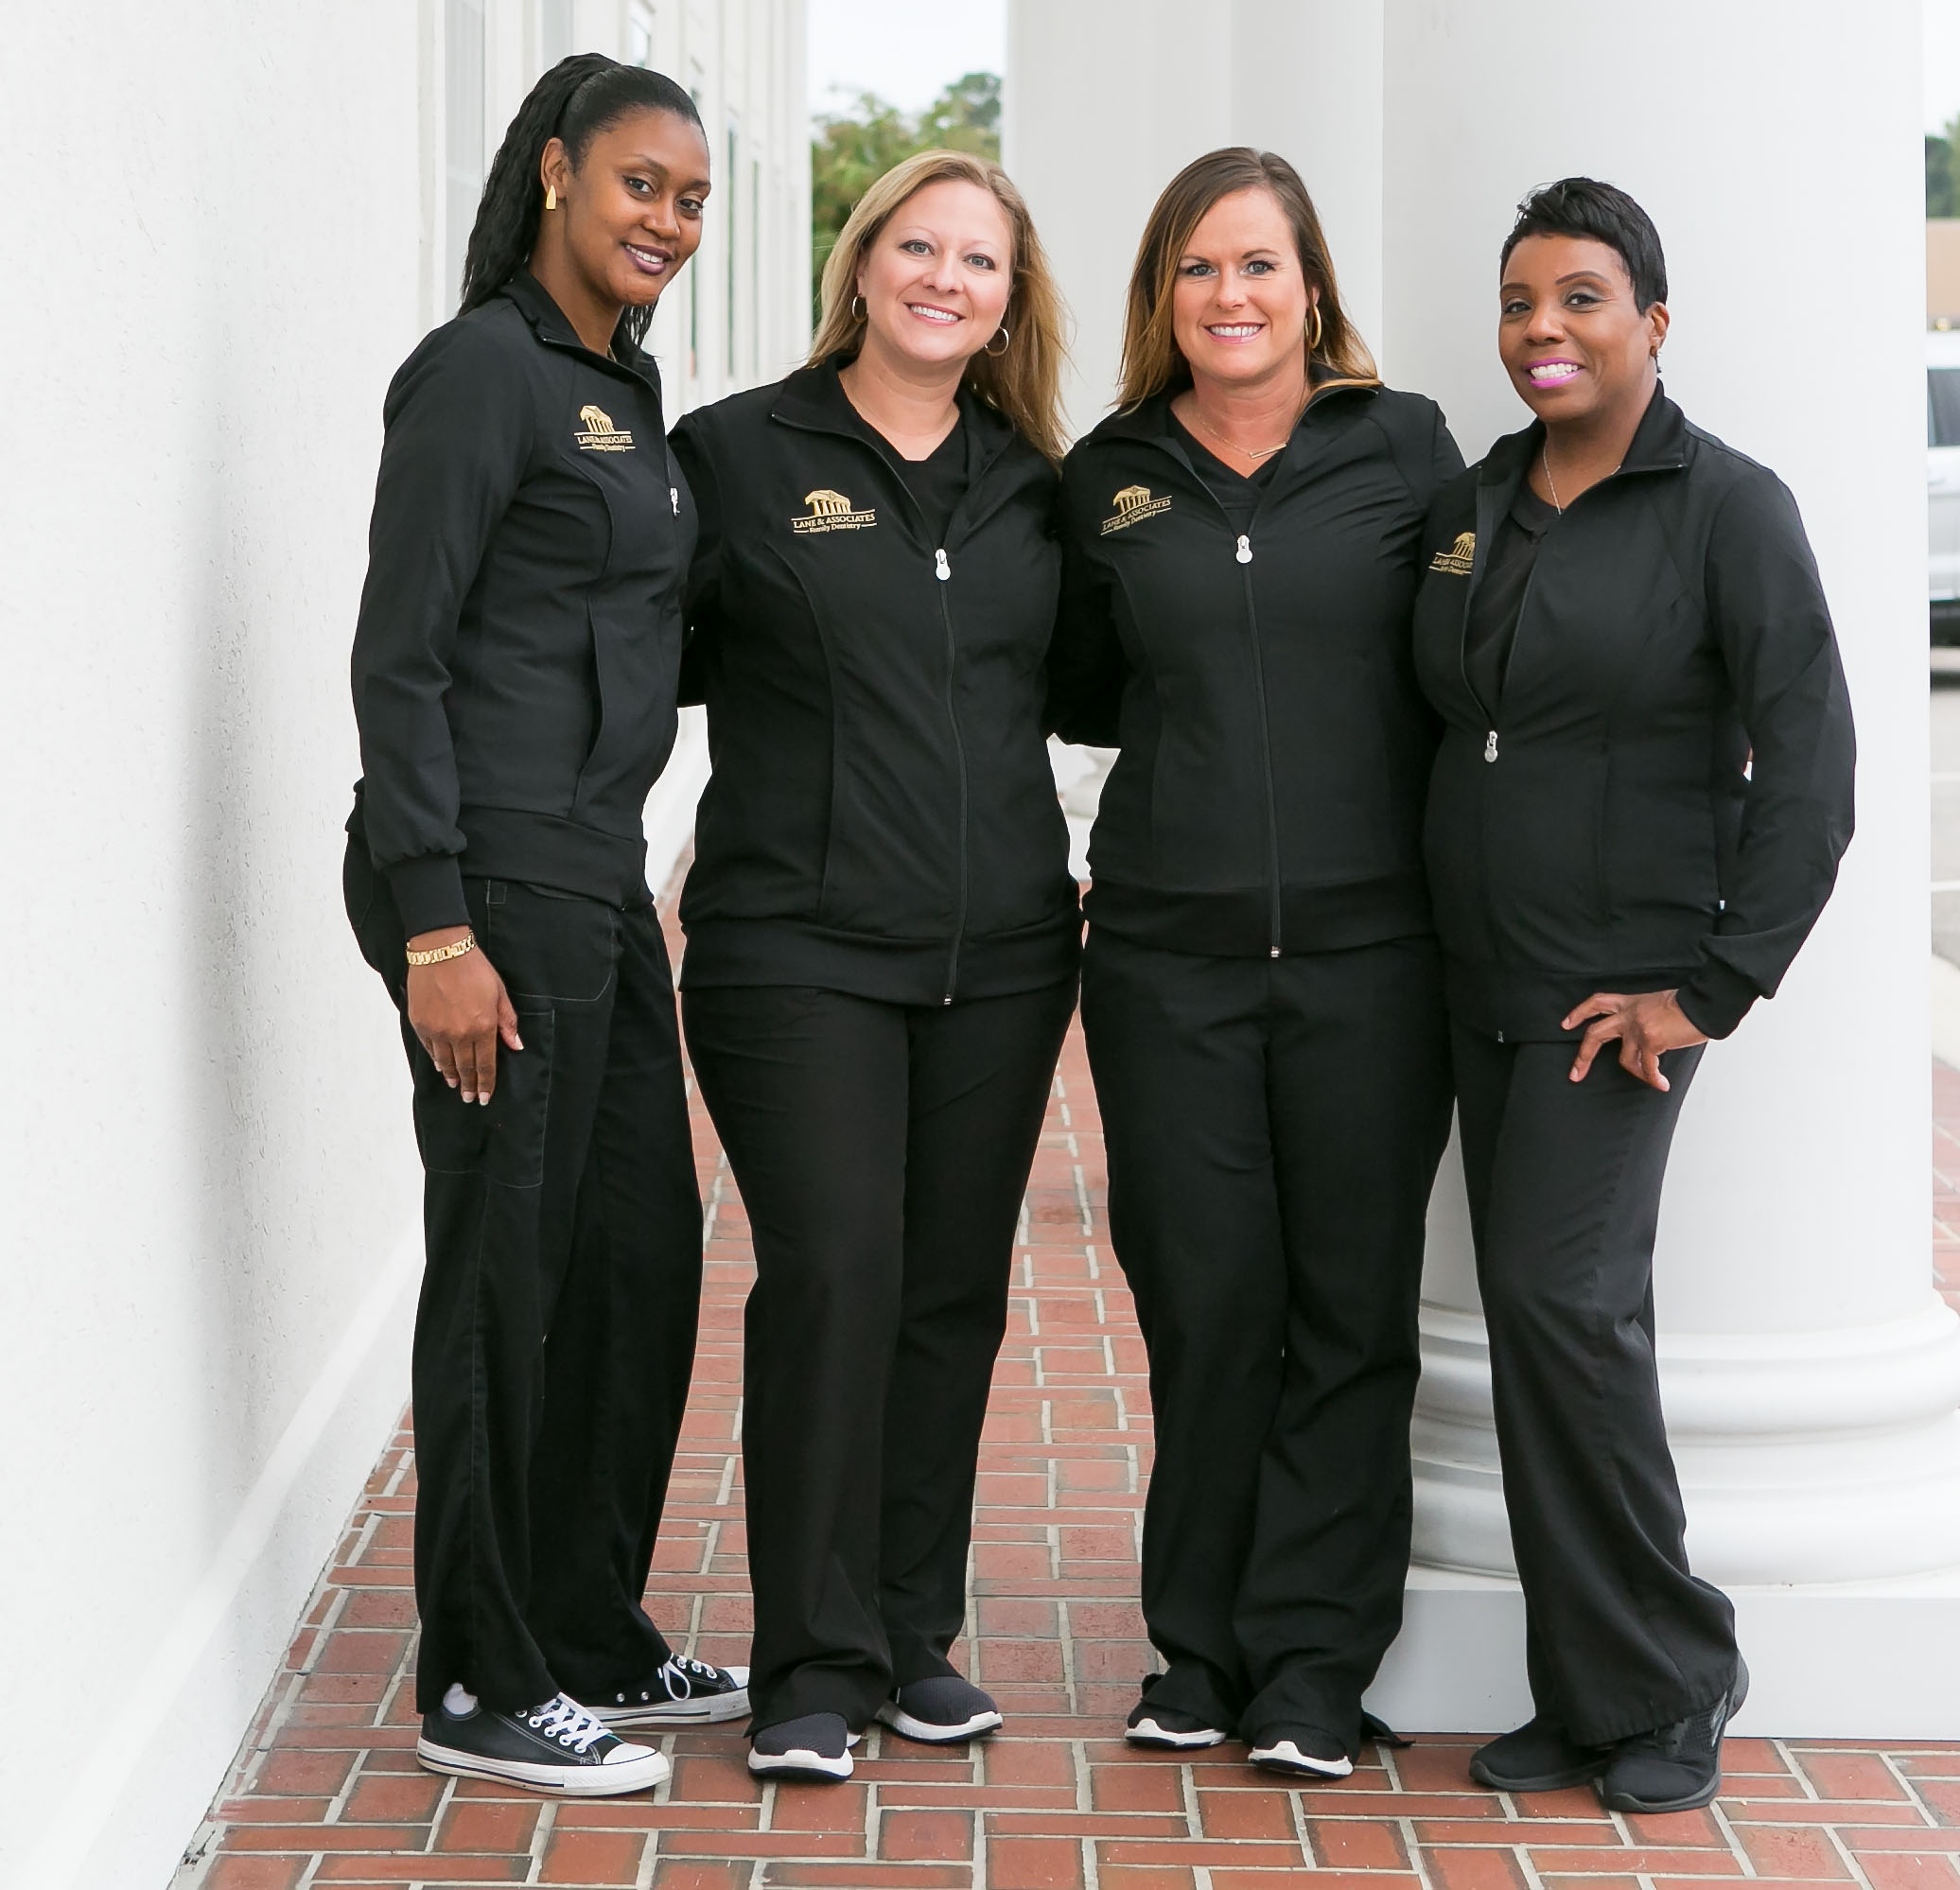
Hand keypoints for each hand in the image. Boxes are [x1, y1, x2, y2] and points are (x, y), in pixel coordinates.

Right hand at [405, 928, 522, 1103]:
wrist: (441, 951)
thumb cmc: (474, 969)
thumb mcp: (499, 993)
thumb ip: (507, 1022)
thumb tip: (515, 1046)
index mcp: (483, 1027)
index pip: (486, 1065)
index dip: (486, 1083)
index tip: (486, 1097)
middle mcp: (459, 1034)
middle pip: (465, 1068)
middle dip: (469, 1086)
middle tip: (471, 1099)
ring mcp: (438, 1030)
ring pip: (445, 1062)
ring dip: (452, 1076)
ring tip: (455, 1086)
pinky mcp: (421, 1023)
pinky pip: (430, 1049)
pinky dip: (436, 1059)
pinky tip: (440, 1065)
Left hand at [1561, 988, 1706, 1091]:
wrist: (1703, 1004)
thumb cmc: (1687, 1005)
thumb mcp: (1657, 1003)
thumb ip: (1643, 1017)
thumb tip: (1641, 1039)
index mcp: (1630, 1003)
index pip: (1597, 1002)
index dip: (1579, 1013)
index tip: (1566, 1024)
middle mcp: (1629, 1015)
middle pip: (1595, 1034)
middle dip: (1583, 1056)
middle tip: (1575, 1073)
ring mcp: (1638, 1029)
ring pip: (1624, 1059)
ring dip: (1637, 1072)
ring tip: (1653, 1079)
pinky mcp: (1651, 1041)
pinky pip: (1647, 1067)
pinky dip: (1654, 1078)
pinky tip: (1662, 1084)